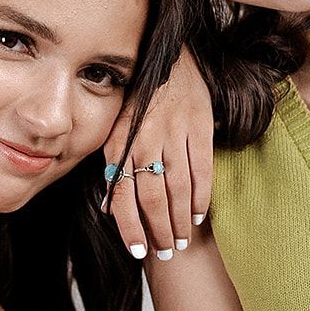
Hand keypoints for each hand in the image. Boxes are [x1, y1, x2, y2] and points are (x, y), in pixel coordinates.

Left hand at [103, 46, 213, 260]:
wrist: (168, 57)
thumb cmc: (138, 100)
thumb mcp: (115, 130)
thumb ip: (113, 168)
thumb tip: (108, 209)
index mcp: (120, 143)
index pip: (123, 195)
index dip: (130, 228)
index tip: (139, 252)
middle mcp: (144, 140)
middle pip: (152, 198)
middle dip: (159, 231)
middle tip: (166, 253)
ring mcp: (173, 133)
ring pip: (178, 188)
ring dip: (180, 220)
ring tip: (182, 241)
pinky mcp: (199, 126)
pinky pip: (201, 170)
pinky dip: (201, 196)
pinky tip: (199, 214)